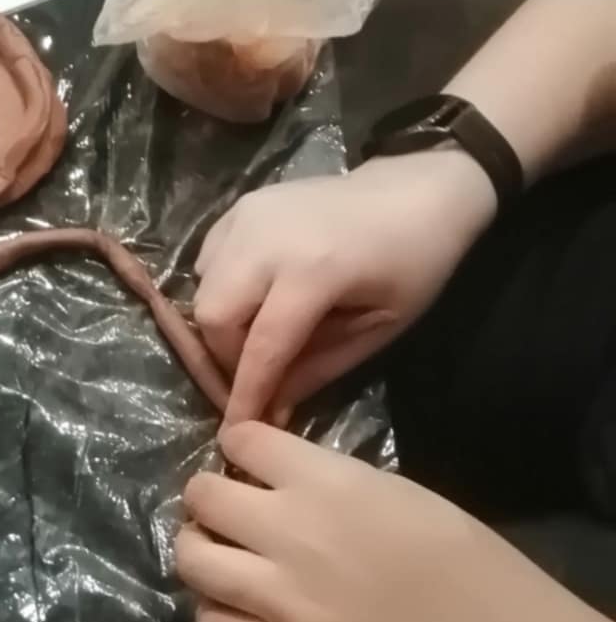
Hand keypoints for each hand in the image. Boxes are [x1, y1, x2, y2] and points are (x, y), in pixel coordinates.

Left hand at [177, 423, 564, 621]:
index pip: (242, 438)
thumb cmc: (463, 557)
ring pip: (191, 560)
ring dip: (200, 551)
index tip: (248, 458)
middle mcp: (288, 532)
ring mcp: (279, 598)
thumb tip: (273, 478)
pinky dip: (217, 612)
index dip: (241, 444)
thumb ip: (324, 479)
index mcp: (324, 480)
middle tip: (228, 510)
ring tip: (223, 556)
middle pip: (202, 495)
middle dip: (209, 496)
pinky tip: (241, 607)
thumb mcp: (393, 488)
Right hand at [194, 152, 497, 422]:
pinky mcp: (243, 205)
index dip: (246, 395)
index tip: (234, 431)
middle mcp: (267, 240)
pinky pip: (208, 258)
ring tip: (258, 332)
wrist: (418, 190)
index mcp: (313, 272)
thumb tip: (273, 409)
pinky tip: (255, 293)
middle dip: (226, 356)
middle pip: (211, 315)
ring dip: (222, 321)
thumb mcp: (380, 326)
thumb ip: (322, 367)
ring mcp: (249, 216)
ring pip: (202, 286)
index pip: (262, 348)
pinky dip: (220, 285)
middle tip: (258, 372)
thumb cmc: (415, 263)